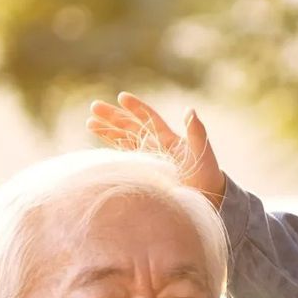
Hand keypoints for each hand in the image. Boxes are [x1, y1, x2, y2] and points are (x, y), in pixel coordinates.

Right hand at [86, 93, 224, 203]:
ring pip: (123, 142)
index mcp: (168, 139)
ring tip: (89, 123)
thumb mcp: (202, 152)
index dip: (135, 108)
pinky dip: (112, 154)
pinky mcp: (143, 175)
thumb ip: (196, 132)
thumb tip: (190, 110)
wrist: (206, 200)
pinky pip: (124, 161)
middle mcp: (155, 147)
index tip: (121, 96)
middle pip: (130, 127)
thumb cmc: (207, 175)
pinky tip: (99, 148)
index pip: (148, 119)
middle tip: (94, 106)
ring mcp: (148, 161)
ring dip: (107, 133)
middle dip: (113, 117)